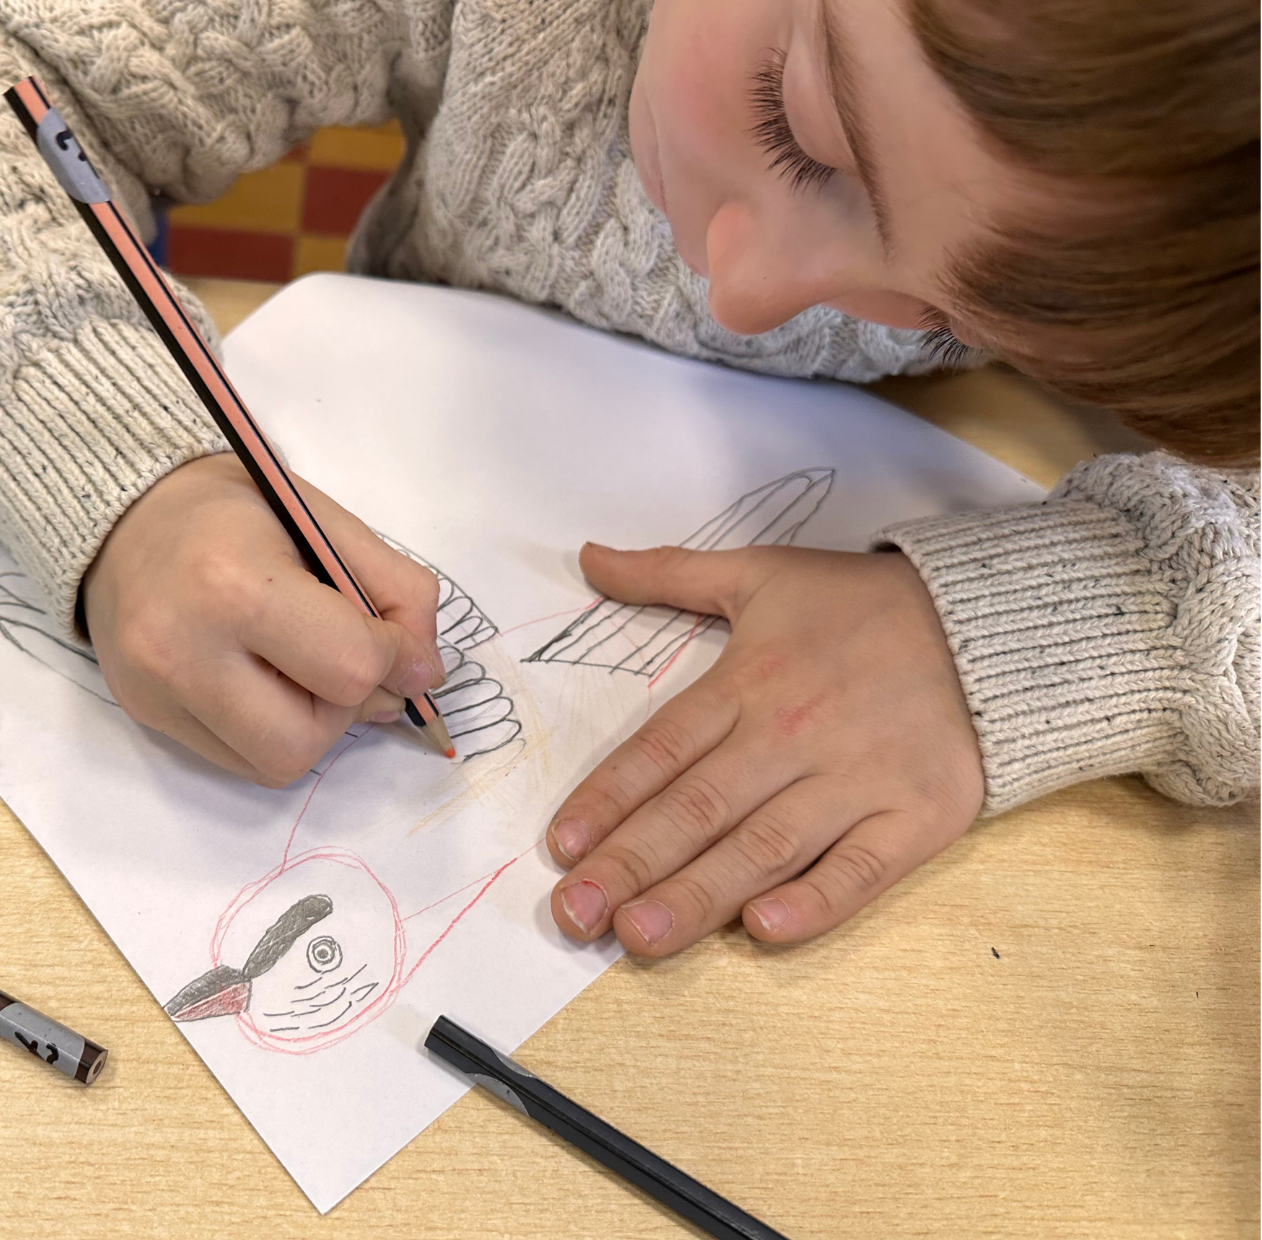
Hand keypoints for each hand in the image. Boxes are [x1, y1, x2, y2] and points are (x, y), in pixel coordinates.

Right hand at [83, 454, 442, 785]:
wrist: (126, 514)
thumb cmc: (234, 509)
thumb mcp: (326, 522)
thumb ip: (396, 592)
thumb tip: (424, 675)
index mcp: (233, 584)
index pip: (349, 666)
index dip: (392, 656)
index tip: (390, 634)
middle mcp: (181, 649)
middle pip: (305, 740)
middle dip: (343, 706)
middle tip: (335, 656)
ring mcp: (156, 692)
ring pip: (273, 764)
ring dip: (309, 726)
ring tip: (295, 666)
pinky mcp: (145, 716)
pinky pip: (237, 760)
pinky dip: (269, 730)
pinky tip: (258, 677)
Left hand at [546, 542, 983, 955]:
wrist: (996, 622)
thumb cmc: (864, 606)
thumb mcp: (762, 572)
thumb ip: (669, 573)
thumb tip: (587, 556)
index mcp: (750, 681)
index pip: (662, 749)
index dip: (607, 799)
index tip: (560, 848)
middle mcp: (794, 734)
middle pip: (700, 806)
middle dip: (632, 863)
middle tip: (575, 914)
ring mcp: (858, 780)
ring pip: (765, 846)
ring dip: (700, 895)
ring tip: (640, 935)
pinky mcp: (918, 817)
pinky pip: (860, 870)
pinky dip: (815, 902)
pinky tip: (764, 932)